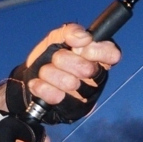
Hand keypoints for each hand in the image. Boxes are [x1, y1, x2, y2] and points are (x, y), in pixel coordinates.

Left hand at [7, 24, 121, 122]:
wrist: (30, 77)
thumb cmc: (49, 56)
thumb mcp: (57, 37)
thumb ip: (71, 31)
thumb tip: (84, 38)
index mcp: (100, 58)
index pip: (112, 54)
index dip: (94, 51)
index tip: (78, 48)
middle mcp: (97, 78)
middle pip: (87, 69)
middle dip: (64, 60)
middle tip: (56, 59)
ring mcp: (87, 96)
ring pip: (70, 83)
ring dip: (50, 73)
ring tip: (45, 71)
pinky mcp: (74, 111)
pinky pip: (58, 99)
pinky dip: (43, 88)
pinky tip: (38, 83)